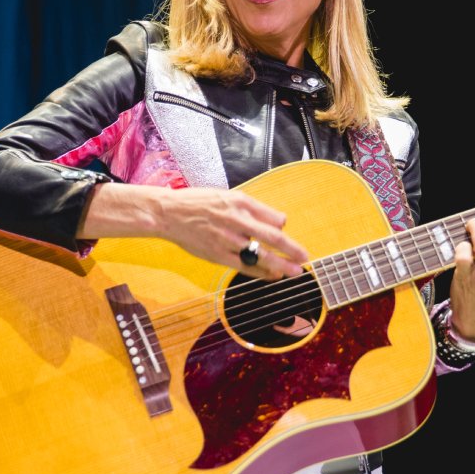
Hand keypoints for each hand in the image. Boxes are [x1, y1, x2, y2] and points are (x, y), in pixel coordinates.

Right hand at [81, 184, 308, 279]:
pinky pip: (244, 267)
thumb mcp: (228, 196)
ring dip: (280, 264)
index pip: (271, 216)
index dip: (282, 225)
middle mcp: (236, 220)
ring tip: (295, 272)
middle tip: (305, 257)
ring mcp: (227, 239)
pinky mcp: (217, 255)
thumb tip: (279, 220)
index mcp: (240, 203)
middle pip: (271, 236)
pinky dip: (260, 273)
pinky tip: (272, 277)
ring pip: (259, 254)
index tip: (287, 232)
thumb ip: (253, 208)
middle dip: (291, 248)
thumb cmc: (199, 203)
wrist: (169, 213)